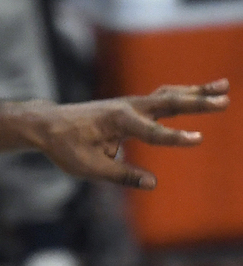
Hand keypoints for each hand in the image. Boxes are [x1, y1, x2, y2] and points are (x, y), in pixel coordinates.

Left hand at [33, 80, 228, 188]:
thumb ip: (121, 175)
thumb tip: (152, 183)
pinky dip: (182, 93)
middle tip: (225, 100)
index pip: (151, 131)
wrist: (46, 124)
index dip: (174, 137)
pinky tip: (200, 91)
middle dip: (197, 102)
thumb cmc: (64, 146)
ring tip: (224, 86)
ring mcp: (129, 105)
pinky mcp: (131, 108)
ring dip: (196, 91)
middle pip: (167, 102)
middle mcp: (126, 108)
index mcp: (115, 120)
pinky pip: (161, 98)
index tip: (198, 139)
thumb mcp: (88, 167)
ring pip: (168, 96)